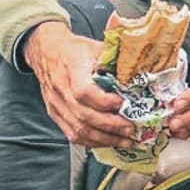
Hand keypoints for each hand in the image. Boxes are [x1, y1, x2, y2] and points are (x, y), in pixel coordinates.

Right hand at [24, 19, 136, 147]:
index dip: (104, 102)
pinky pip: (72, 134)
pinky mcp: (56, 115)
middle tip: (132, 129)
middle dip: (111, 126)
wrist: (47, 52)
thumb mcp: (96, 47)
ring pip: (78, 130)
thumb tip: (141, 72)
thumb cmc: (75, 49)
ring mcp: (57, 105)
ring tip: (125, 141)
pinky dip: (92, 142)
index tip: (123, 104)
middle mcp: (61, 89)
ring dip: (105, 139)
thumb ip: (116, 60)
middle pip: (84, 116)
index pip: (84, 92)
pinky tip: (108, 142)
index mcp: (72, 68)